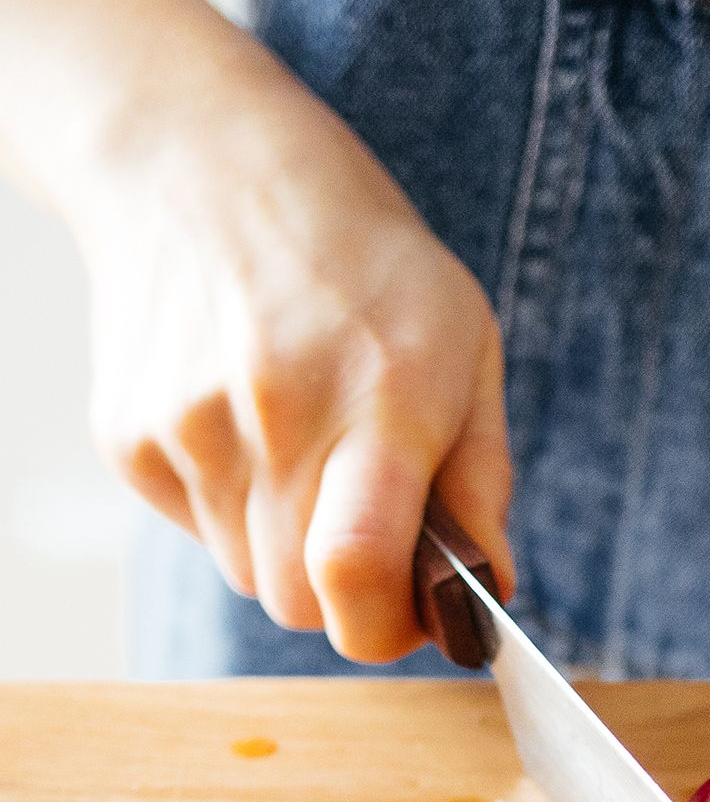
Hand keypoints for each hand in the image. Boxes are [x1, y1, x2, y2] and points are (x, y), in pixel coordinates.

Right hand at [76, 79, 514, 660]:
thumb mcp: (468, 346)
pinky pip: (199, 531)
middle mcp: (273, 421)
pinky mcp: (129, 442)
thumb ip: (482, 480)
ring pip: (251, 574)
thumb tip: (489, 593)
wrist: (208, 175)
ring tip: (318, 452)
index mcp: (379, 399)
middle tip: (384, 533)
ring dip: (296, 547)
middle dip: (352, 594)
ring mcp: (186, 432)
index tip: (422, 620)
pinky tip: (257, 428)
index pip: (354, 569)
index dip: (389, 627)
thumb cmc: (366, 264)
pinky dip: (239, 510)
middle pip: (301, 601)